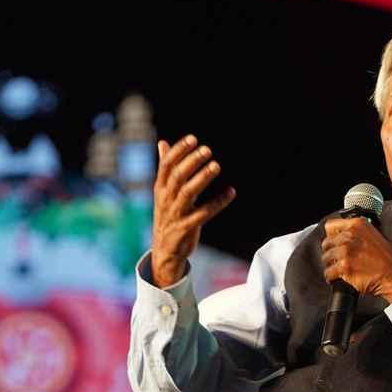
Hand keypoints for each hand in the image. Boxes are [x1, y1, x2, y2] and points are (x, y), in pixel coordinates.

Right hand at [151, 135, 235, 287]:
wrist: (164, 252)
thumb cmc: (167, 217)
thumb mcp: (163, 192)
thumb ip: (165, 168)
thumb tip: (163, 143)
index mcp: (160, 189)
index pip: (167, 165)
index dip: (179, 151)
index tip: (193, 139)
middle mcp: (166, 200)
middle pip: (177, 176)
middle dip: (191, 162)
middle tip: (207, 150)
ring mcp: (175, 214)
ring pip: (187, 193)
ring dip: (202, 178)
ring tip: (216, 166)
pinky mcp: (186, 228)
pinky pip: (203, 214)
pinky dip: (218, 203)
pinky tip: (231, 193)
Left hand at [321, 217, 391, 303]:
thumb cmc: (387, 259)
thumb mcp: (373, 235)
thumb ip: (356, 233)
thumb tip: (340, 237)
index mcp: (357, 225)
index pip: (330, 226)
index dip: (331, 237)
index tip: (334, 244)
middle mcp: (350, 235)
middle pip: (326, 243)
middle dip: (330, 253)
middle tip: (338, 260)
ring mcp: (346, 251)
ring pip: (325, 259)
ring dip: (331, 266)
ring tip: (340, 271)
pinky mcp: (344, 267)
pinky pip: (328, 273)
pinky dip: (331, 278)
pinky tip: (339, 279)